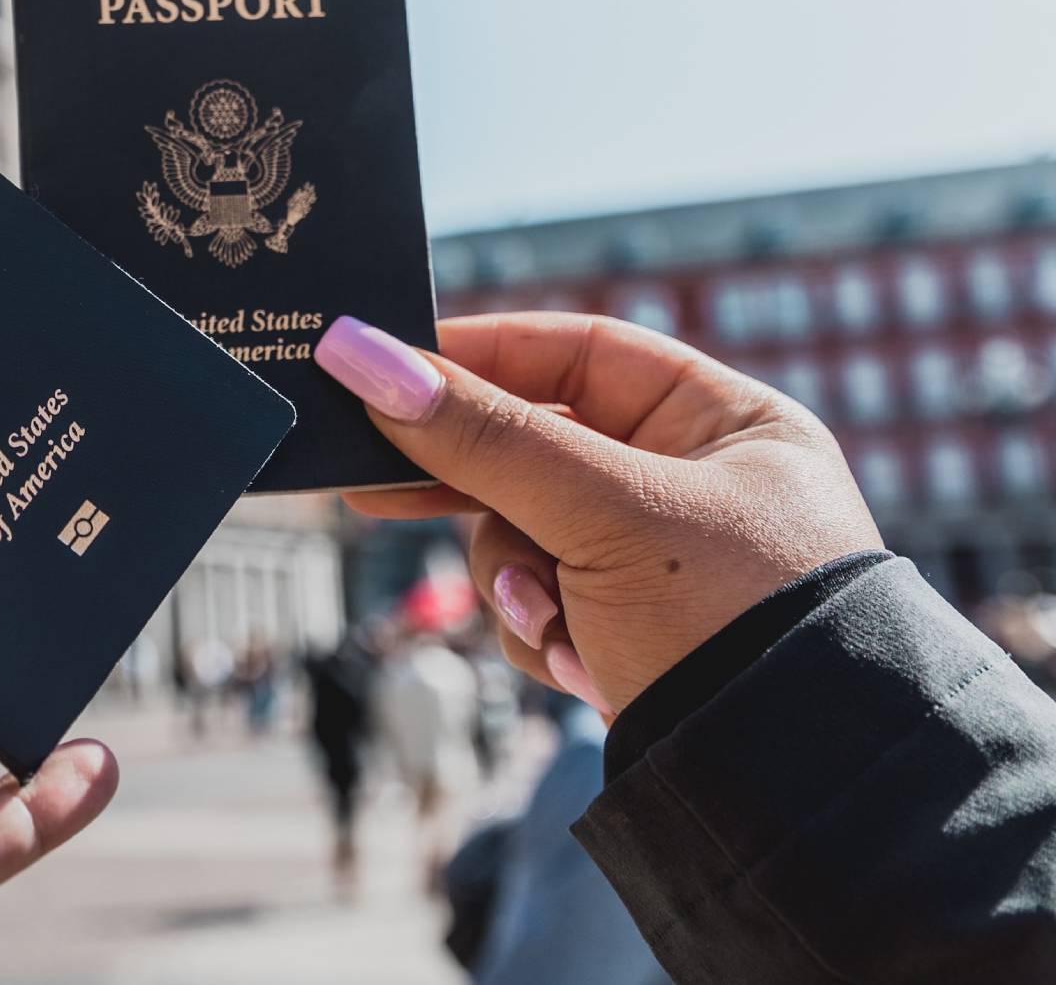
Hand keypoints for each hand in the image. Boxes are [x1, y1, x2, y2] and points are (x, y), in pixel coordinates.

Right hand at [316, 311, 882, 712]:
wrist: (791, 797)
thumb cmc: (730, 621)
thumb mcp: (602, 513)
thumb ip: (480, 435)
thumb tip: (359, 353)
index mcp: (725, 423)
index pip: (579, 353)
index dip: (481, 356)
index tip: (386, 367)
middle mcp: (695, 484)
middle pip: (536, 449)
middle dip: (474, 490)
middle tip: (373, 487)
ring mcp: (660, 565)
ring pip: (522, 535)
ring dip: (516, 580)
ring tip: (550, 621)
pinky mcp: (631, 634)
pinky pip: (541, 605)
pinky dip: (543, 634)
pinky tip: (582, 666)